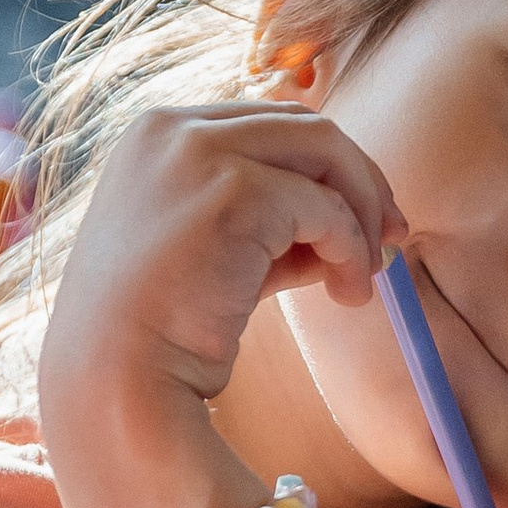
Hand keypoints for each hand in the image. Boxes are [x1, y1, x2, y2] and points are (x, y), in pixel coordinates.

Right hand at [42, 101, 402, 483]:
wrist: (114, 383)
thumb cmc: (156, 333)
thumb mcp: (214, 253)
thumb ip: (269, 224)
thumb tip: (352, 219)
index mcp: (154, 135)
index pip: (266, 124)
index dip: (325, 166)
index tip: (364, 217)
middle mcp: (170, 128)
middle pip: (303, 125)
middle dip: (360, 179)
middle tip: (393, 237)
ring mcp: (197, 152)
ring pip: (325, 151)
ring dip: (361, 215)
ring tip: (363, 279)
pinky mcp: (231, 191)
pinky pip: (325, 208)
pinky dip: (350, 248)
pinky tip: (345, 293)